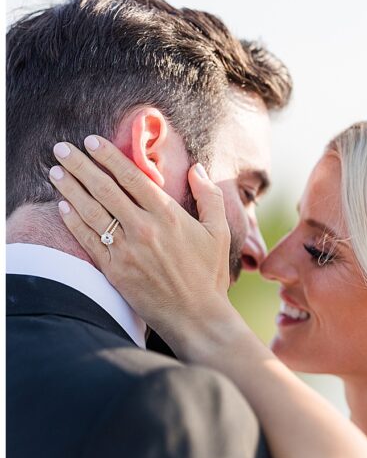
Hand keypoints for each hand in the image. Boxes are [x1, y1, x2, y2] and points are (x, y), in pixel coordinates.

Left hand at [49, 135, 239, 349]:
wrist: (196, 316)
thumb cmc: (209, 274)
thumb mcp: (219, 232)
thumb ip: (209, 197)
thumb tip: (196, 169)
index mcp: (169, 215)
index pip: (132, 176)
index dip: (109, 156)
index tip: (92, 142)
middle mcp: (144, 228)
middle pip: (105, 188)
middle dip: (80, 165)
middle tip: (61, 149)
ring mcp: (126, 249)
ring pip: (91, 210)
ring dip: (70, 188)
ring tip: (55, 171)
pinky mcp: (114, 269)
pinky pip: (88, 239)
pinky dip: (73, 220)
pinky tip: (62, 206)